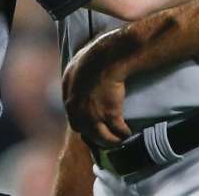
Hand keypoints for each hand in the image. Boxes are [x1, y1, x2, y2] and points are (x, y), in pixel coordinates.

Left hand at [62, 32, 131, 147]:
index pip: (75, 123)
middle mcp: (78, 110)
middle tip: (108, 137)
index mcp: (69, 100)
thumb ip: (74, 85)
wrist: (106, 58)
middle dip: (98, 138)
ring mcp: (93, 114)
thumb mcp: (74, 70)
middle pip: (88, 134)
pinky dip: (124, 133)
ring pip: (103, 137)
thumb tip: (78, 90)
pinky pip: (118, 131)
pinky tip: (128, 132)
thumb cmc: (93, 58)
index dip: (85, 128)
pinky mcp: (109, 114)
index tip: (94, 129)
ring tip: (120, 139)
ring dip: (112, 140)